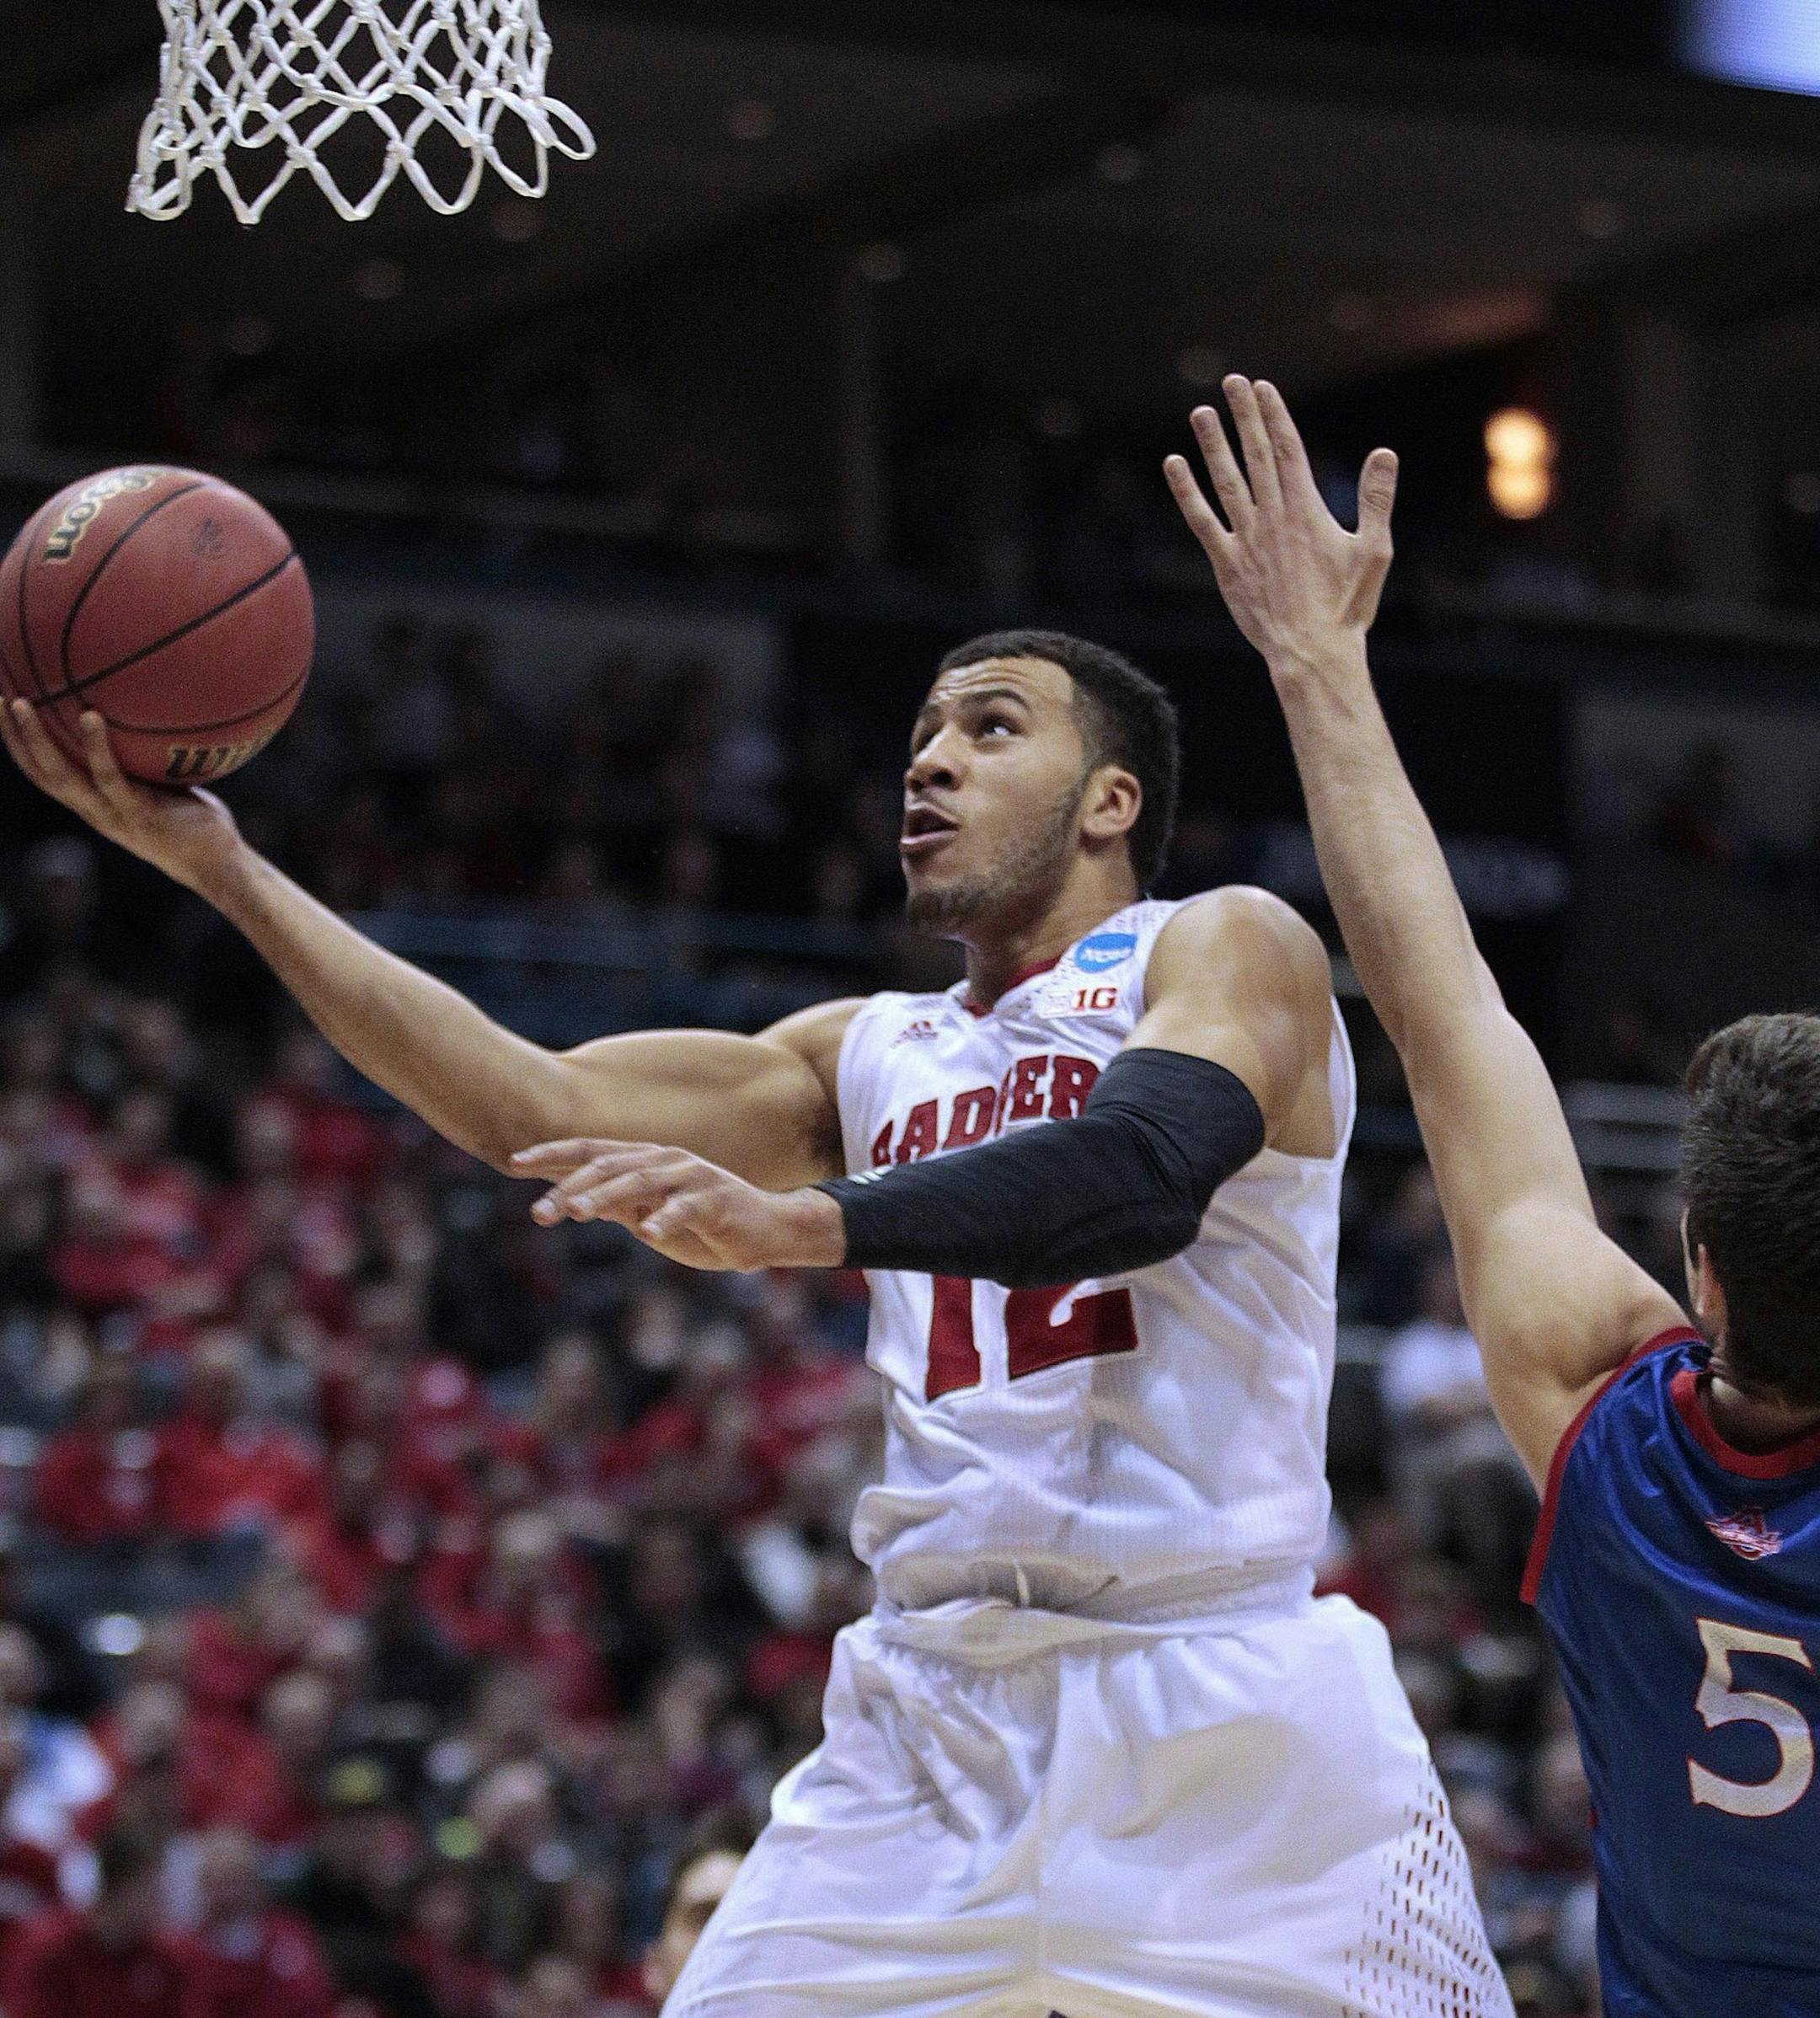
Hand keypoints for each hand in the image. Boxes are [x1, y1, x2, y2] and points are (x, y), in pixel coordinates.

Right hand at [1, 700, 243, 895]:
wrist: (217, 863)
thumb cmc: (192, 819)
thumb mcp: (159, 784)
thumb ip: (142, 759)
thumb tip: (145, 713)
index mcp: (92, 803)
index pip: (42, 772)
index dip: (18, 743)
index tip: (5, 705)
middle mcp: (92, 810)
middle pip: (38, 771)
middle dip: (12, 736)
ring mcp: (112, 815)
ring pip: (62, 776)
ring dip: (37, 739)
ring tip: (22, 702)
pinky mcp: (138, 815)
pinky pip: (110, 778)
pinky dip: (97, 747)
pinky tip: (91, 715)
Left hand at [512, 1139, 846, 1272]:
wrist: (768, 1232)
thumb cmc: (706, 1226)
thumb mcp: (653, 1218)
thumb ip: (620, 1206)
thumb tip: (577, 1201)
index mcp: (647, 1161)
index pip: (592, 1151)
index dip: (553, 1154)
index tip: (514, 1162)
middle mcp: (666, 1160)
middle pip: (609, 1166)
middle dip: (570, 1186)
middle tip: (539, 1211)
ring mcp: (693, 1177)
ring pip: (641, 1181)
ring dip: (606, 1196)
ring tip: (576, 1213)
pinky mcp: (717, 1200)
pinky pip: (687, 1208)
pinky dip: (667, 1218)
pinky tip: (649, 1232)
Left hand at [1165, 375, 1397, 677]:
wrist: (1311, 651)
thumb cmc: (1347, 606)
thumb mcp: (1373, 550)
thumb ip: (1376, 499)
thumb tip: (1384, 453)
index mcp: (1307, 510)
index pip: (1287, 449)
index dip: (1273, 415)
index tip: (1262, 387)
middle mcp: (1272, 517)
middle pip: (1256, 455)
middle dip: (1244, 416)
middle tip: (1231, 382)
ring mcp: (1246, 539)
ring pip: (1225, 481)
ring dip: (1213, 445)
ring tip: (1200, 413)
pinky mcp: (1226, 563)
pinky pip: (1201, 520)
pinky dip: (1186, 491)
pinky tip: (1173, 465)